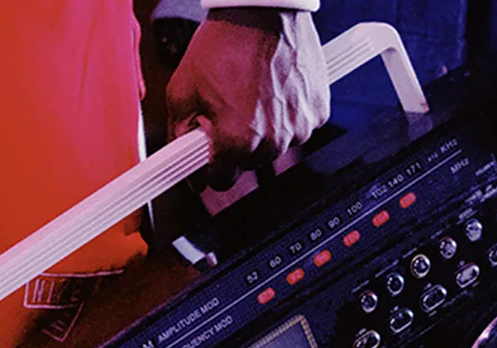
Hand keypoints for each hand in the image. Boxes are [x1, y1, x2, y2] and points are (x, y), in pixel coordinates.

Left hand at [166, 8, 328, 188]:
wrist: (261, 11)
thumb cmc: (223, 44)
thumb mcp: (182, 90)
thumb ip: (179, 133)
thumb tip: (179, 158)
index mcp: (236, 141)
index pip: (220, 181)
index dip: (209, 168)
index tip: (205, 158)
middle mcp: (271, 141)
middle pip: (249, 165)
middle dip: (235, 146)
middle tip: (227, 113)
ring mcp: (299, 127)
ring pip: (275, 148)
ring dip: (262, 132)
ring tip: (251, 96)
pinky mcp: (317, 111)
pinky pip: (298, 128)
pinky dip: (287, 116)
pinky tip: (273, 91)